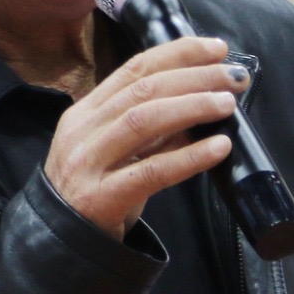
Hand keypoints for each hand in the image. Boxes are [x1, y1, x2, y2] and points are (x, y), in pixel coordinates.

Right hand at [44, 36, 247, 239]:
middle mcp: (83, 131)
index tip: (216, 49)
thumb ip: (151, 129)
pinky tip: (219, 148)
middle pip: (143, 89)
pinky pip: (152, 171)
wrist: (60, 244)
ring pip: (144, 120)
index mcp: (85, 112)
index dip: (178, 53)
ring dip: (192, 106)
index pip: (134, 68)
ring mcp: (89, 163)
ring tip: (226, 104)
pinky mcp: (101, 197)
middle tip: (233, 77)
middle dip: (194, 76)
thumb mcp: (116, 152)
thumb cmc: (93, 194)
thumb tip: (202, 103)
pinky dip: (190, 156)